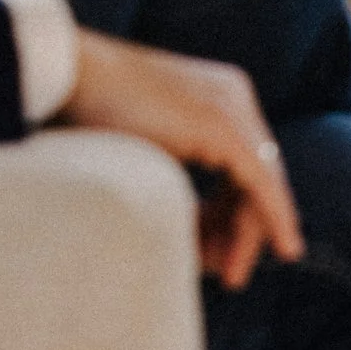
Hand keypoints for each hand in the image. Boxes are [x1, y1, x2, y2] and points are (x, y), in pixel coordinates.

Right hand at [59, 29, 304, 288]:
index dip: (237, 214)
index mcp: (218, 95)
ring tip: (230, 273)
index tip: (221, 255)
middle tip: (230, 275)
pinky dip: (272, 217)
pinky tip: (282, 248)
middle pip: (260, 176)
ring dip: (249, 233)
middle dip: (245, 230)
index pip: (247, 165)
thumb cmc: (88, 114)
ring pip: (263, 184)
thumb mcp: (147, 151)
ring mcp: (232, 106)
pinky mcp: (222, 126)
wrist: (68, 74)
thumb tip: (195, 229)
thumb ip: (177, 182)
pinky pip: (261, 182)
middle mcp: (234, 95)